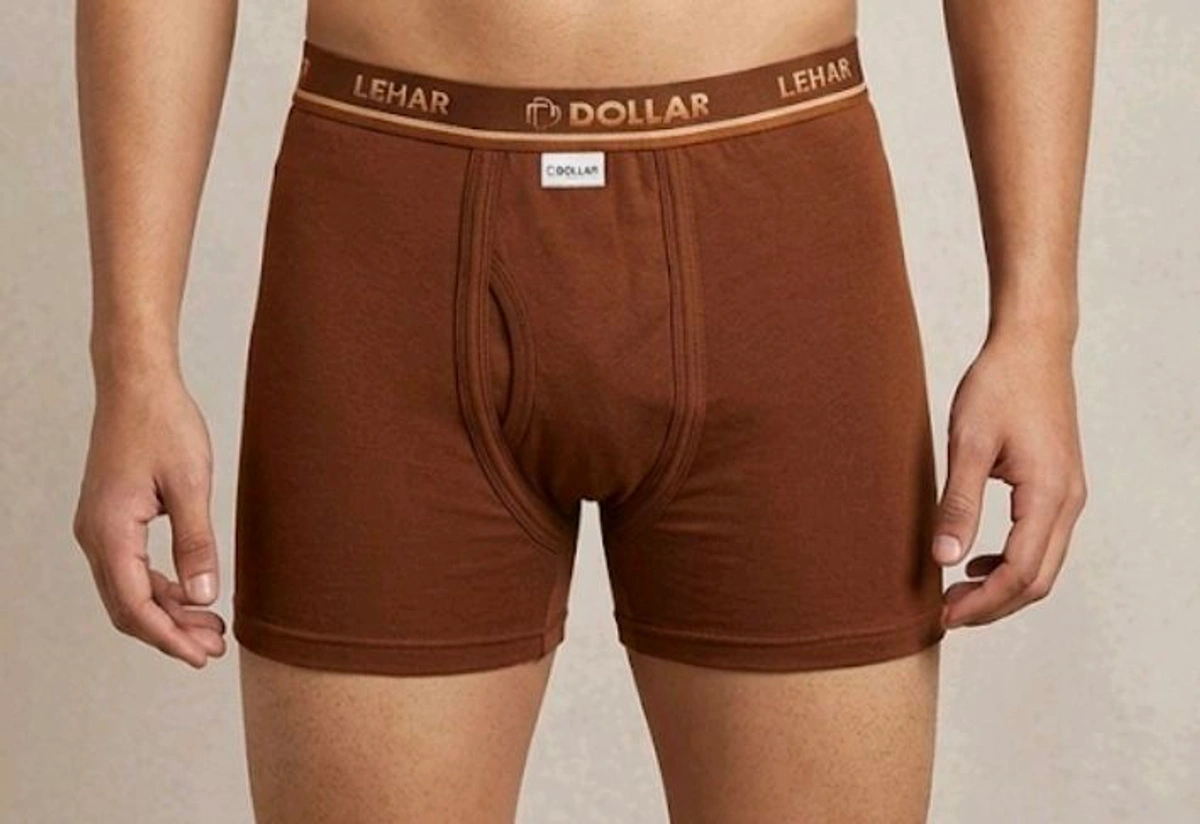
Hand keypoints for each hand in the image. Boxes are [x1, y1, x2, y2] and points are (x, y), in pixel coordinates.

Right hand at [72, 374, 226, 667]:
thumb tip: (204, 597)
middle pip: (128, 607)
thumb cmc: (163, 424)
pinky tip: (194, 597)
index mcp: (110, 531)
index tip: (201, 657)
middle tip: (216, 648)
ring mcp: (100, 529)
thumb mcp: (191, 484)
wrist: (136, 385)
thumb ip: (196, 543)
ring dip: (169, 613)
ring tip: (212, 629)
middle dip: (171, 633)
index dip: (168, 638)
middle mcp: (95, 536)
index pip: (134, 605)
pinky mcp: (112, 521)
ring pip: (129, 591)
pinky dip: (163, 588)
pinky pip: (132, 569)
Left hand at [932, 331, 1087, 628]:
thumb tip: (945, 557)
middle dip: (993, 605)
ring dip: (1002, 587)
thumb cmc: (1000, 386)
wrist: (1032, 346)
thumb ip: (959, 503)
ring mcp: (1069, 495)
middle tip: (946, 614)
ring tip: (956, 592)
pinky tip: (976, 560)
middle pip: (1038, 580)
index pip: (1020, 573)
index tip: (944, 615)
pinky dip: (1012, 563)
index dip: (982, 603)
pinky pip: (1042, 542)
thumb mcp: (968, 444)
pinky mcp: (1060, 486)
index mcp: (1048, 495)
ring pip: (1043, 565)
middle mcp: (1068, 501)